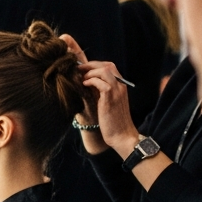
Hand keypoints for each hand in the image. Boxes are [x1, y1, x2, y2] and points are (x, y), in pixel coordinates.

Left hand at [61, 34, 140, 154]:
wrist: (122, 136)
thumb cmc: (113, 122)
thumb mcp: (108, 103)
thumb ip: (102, 92)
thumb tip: (88, 83)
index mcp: (121, 86)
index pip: (110, 67)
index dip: (95, 65)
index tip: (83, 69)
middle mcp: (121, 86)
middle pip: (108, 65)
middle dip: (91, 65)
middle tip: (79, 69)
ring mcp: (117, 91)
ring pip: (104, 70)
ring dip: (90, 72)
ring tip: (81, 78)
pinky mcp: (110, 98)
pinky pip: (101, 82)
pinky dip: (91, 81)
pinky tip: (84, 85)